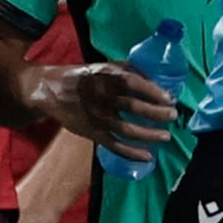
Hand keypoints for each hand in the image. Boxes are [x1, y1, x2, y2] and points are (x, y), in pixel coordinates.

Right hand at [38, 59, 177, 161]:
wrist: (50, 90)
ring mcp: (96, 117)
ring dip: (149, 135)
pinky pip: (113, 145)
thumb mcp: (103, 66)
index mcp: (104, 78)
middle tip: (172, 116)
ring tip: (166, 136)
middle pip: (132, 107)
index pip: (132, 83)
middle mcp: (101, 98)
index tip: (169, 98)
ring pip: (126, 129)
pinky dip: (131, 153)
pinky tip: (147, 156)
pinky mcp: (92, 132)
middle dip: (156, 113)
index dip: (152, 91)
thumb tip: (156, 83)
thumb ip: (129, 71)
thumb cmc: (84, 78)